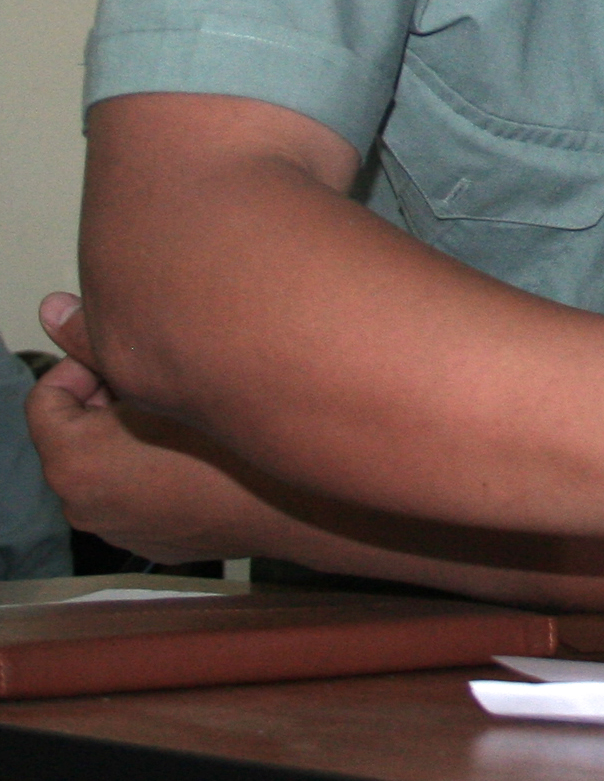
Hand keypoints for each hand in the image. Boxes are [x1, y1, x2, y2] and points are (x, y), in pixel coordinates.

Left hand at [27, 292, 266, 564]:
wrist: (308, 507)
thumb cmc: (241, 440)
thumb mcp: (165, 379)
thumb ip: (101, 342)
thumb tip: (53, 308)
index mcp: (75, 464)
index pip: (47, 398)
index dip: (88, 366)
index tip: (135, 357)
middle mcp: (84, 506)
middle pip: (79, 431)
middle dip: (114, 401)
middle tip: (168, 379)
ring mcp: (121, 530)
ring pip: (112, 462)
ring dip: (136, 435)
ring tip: (190, 414)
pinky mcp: (155, 543)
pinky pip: (141, 494)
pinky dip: (159, 470)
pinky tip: (205, 454)